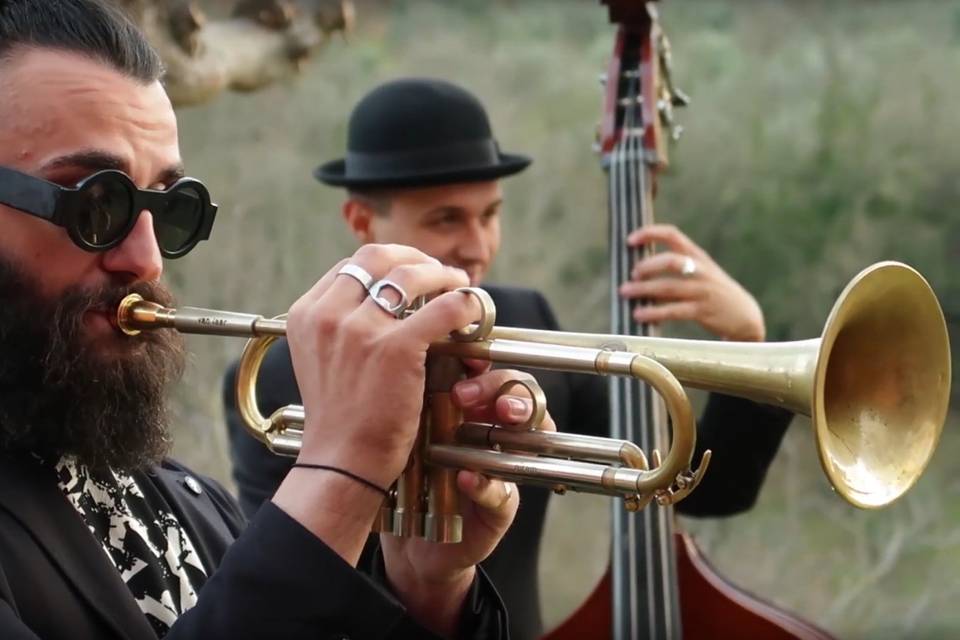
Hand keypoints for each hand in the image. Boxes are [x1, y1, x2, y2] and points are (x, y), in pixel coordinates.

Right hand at [272, 244, 479, 563]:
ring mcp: (361, 329)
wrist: (342, 463)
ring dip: (443, 275)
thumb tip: (382, 303)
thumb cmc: (340, 420)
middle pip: (377, 256)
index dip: (388, 263)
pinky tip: (473, 313)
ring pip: (412, 275)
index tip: (411, 273)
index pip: (351, 265)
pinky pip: (444, 309)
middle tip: (440, 273)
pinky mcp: (396, 348)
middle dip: (414, 258)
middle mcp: (328, 314)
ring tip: (460, 287)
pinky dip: (465, 305)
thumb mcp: (323, 362)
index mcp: (306, 314)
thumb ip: (341, 328)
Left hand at [380, 367, 555, 636]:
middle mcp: (497, 434)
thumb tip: (410, 356)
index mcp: (476, 409)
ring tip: (499, 415)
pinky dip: (485, 483)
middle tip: (465, 394)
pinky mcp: (501, 507)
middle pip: (522, 396)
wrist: (410, 536)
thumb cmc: (412, 474)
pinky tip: (465, 477)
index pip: (494, 372)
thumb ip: (419, 396)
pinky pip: (504, 492)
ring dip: (515, 423)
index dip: (485, 362)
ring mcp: (505, 469)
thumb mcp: (411, 428)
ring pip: (531, 436)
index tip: (461, 361)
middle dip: (502, 387)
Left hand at [621, 224, 765, 341]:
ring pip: (669, 287)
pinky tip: (639, 315)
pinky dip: (654, 312)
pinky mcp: (703, 311)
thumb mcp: (700, 273)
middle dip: (647, 266)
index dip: (650, 233)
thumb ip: (676, 269)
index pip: (673, 235)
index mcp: (698, 256)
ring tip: (625, 292)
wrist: (745, 316)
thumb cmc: (714, 293)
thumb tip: (637, 272)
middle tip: (631, 274)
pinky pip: (674, 310)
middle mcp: (701, 270)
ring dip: (644, 290)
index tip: (630, 240)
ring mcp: (703, 290)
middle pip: (671, 261)